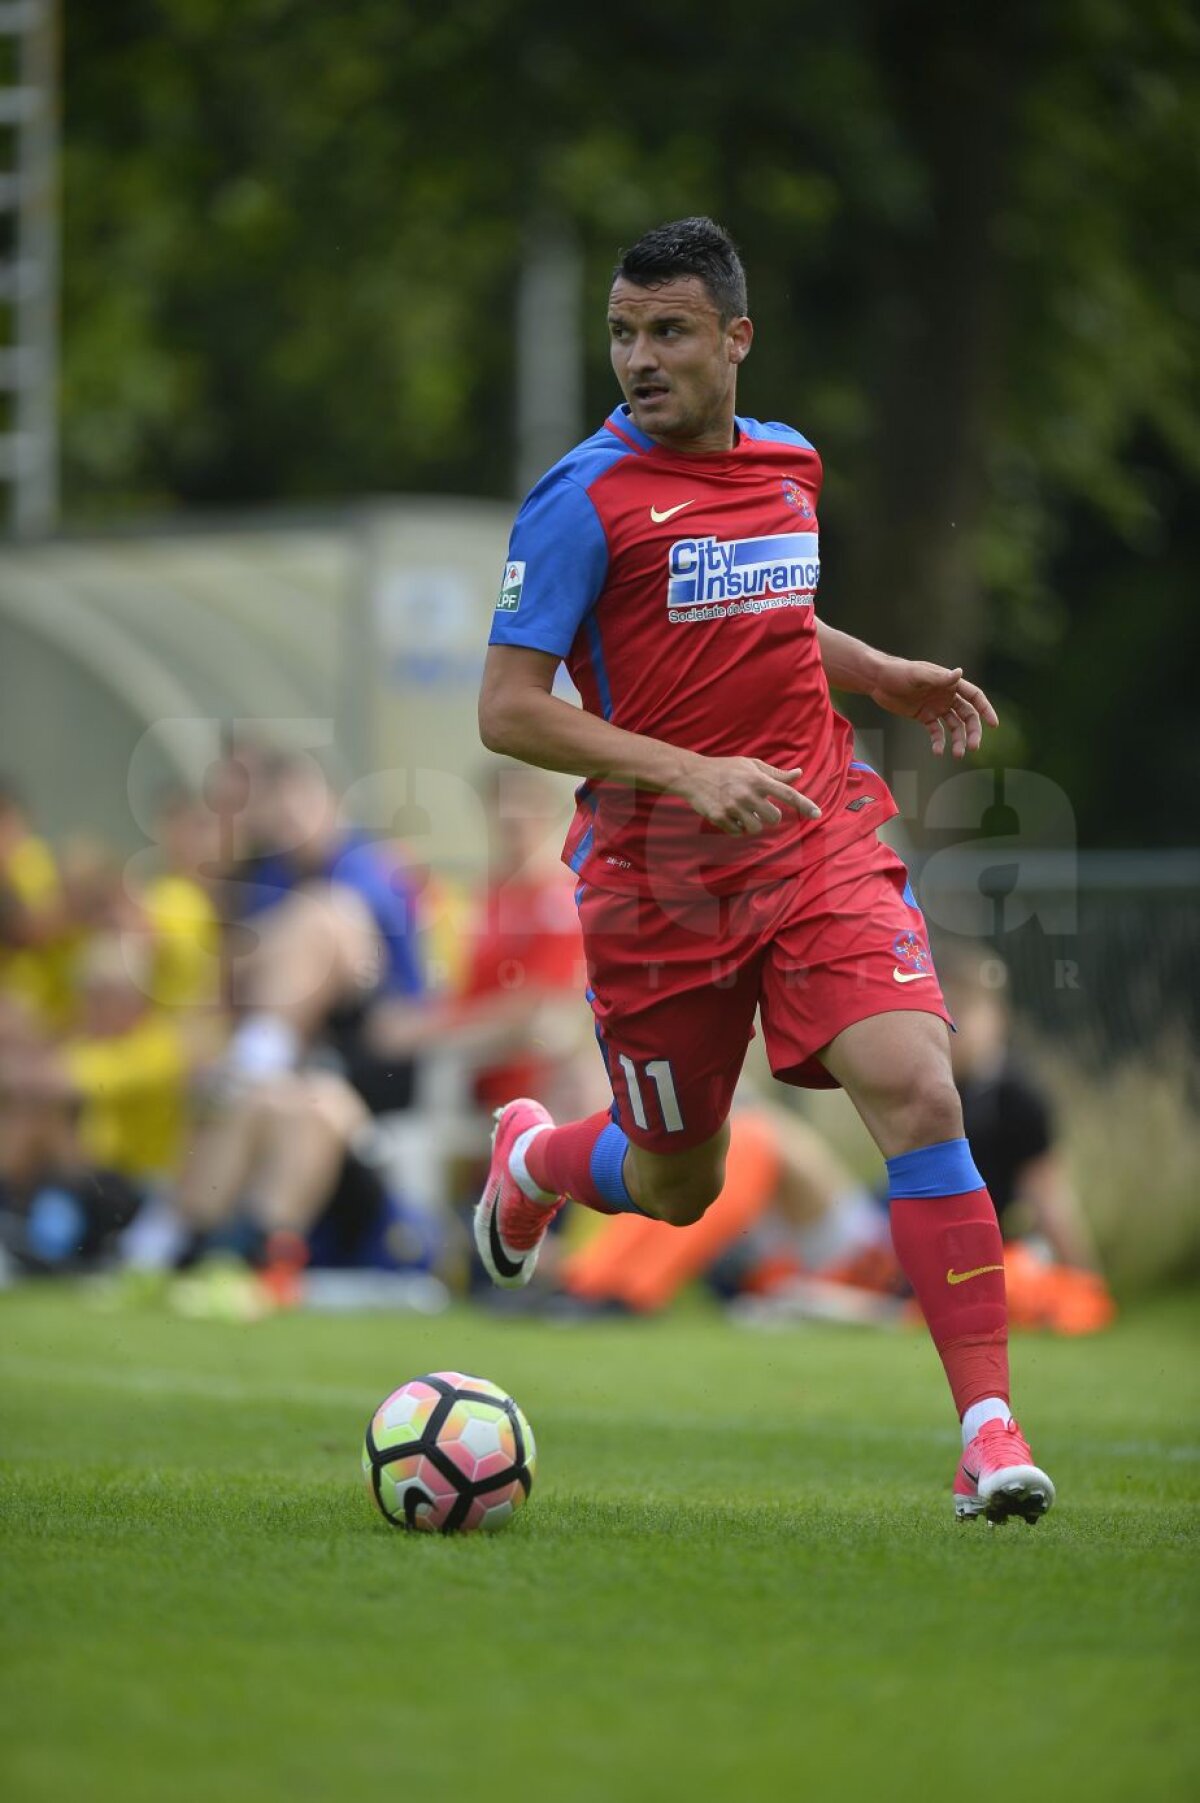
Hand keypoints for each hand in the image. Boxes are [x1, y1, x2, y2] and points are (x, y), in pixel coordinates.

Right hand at [677, 755, 820, 836]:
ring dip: (753, 824)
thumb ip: (776, 774)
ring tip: (743, 812)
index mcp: (758, 780)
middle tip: (759, 809)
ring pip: (756, 828)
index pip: (787, 793)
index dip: (804, 804)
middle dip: (770, 817)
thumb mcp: (751, 765)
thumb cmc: (726, 768)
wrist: (693, 775)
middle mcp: (747, 794)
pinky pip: (738, 833)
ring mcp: (733, 807)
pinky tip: (730, 816)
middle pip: (774, 818)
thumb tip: (798, 774)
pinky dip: (737, 828)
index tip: (817, 814)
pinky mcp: (719, 818)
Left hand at [868, 657, 997, 756]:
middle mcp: (946, 695)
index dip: (985, 709)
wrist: (877, 680)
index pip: (974, 696)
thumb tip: (959, 672)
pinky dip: (938, 742)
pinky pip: (936, 732)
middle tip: (973, 747)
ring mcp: (936, 707)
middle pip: (967, 715)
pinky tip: (938, 752)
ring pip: (954, 726)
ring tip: (957, 754)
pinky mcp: (924, 716)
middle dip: (972, 731)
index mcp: (950, 683)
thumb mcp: (917, 674)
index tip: (993, 724)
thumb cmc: (898, 672)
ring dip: (957, 740)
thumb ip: (938, 677)